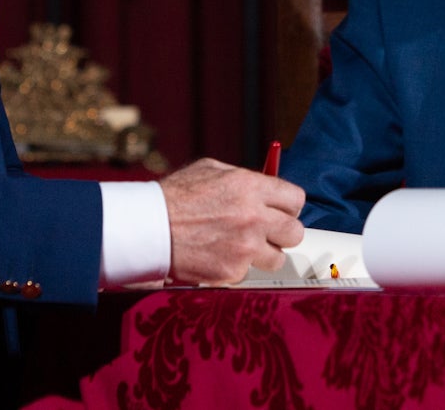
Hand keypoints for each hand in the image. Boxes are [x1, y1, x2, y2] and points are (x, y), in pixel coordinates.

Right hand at [158, 157, 304, 284]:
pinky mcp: (232, 271)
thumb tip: (265, 187)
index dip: (288, 206)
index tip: (280, 211)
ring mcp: (245, 247)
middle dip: (283, 232)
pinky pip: (247, 273)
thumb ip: (243, 179)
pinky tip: (218, 255)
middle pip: (295, 232)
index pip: (296, 199)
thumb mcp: (211, 170)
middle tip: (267, 232)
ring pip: (277, 259)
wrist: (148, 228)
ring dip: (263, 254)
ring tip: (240, 247)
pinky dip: (235, 267)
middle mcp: (253, 217)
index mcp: (250, 187)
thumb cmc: (175, 197)